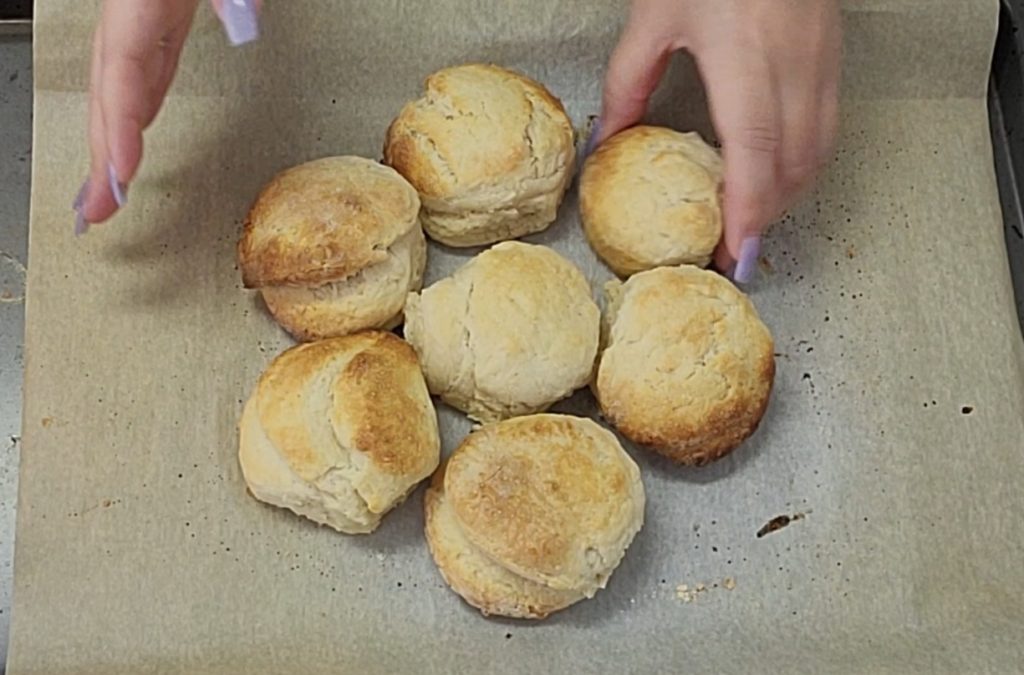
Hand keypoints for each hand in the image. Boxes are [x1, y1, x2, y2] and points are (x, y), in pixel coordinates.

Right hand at [75, 0, 260, 233]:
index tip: (119, 173)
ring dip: (113, 136)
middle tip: (95, 212)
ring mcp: (146, 7)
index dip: (117, 122)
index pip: (124, 63)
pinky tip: (132, 134)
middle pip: (109, 82)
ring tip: (105, 191)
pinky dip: (136, 104)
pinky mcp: (163, 8)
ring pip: (120, 78)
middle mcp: (137, 2)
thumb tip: (238, 19)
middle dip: (102, 150)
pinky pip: (146, 63)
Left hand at [594, 0, 840, 281]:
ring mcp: (820, 60)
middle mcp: (791, 63)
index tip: (737, 252)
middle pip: (791, 164)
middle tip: (737, 252)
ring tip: (756, 224)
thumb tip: (608, 139)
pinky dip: (806, 164)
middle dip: (767, 217)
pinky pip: (828, 126)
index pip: (754, 152)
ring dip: (789, 196)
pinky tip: (783, 177)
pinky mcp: (833, 55)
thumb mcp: (655, 16)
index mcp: (744, 55)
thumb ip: (628, 83)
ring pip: (817, 151)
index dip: (748, 210)